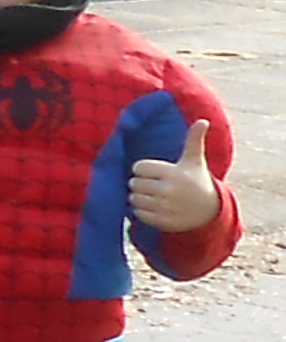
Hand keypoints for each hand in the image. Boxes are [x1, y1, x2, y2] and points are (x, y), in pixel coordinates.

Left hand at [133, 120, 222, 235]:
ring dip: (138, 197)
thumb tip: (202, 120)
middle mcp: (169, 190)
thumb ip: (194, 140)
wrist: (209, 211)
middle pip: (134, 183)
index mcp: (173, 173)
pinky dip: (141, 211)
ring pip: (133, 199)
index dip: (142, 169)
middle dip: (139, 183)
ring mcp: (165, 207)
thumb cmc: (197, 180)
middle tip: (152, 185)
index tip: (153, 172)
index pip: (138, 167)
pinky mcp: (162, 221)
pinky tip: (154, 207)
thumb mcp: (195, 161)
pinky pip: (137, 214)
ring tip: (152, 196)